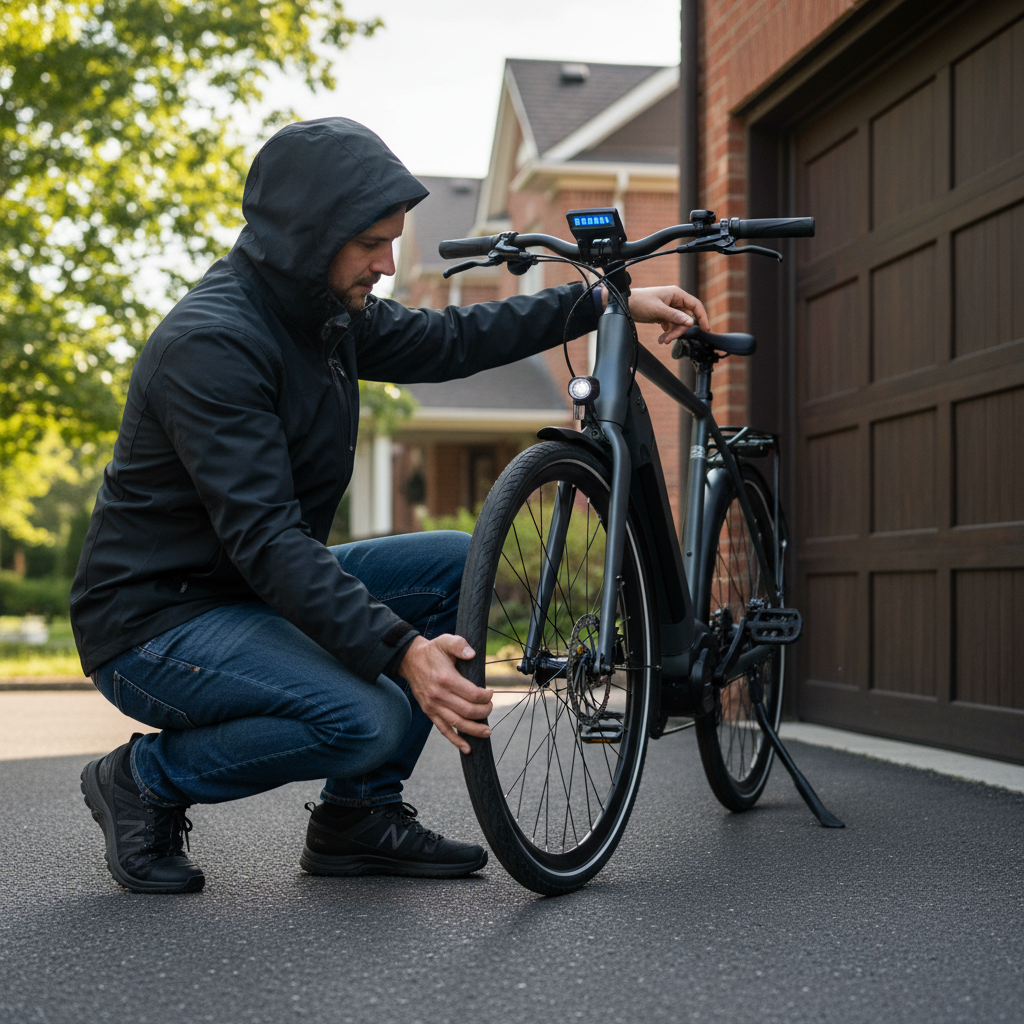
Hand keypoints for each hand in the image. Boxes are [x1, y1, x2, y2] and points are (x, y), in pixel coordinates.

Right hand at [399, 634, 492, 753]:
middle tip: (490, 708)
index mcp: (446, 679)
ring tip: (487, 732)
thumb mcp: (445, 641)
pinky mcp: (430, 713)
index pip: (471, 694)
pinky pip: (444, 730)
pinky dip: (456, 741)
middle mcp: (439, 695)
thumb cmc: (432, 651)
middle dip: (483, 712)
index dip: (485, 696)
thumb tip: (472, 654)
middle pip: (467, 711)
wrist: (410, 660)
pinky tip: (467, 748)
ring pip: (457, 724)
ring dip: (474, 730)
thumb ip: (459, 645)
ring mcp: (434, 706)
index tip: (490, 693)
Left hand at [626, 286, 709, 344]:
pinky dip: (668, 333)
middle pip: (686, 318)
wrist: (625, 305)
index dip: (702, 317)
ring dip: (672, 334)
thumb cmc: (640, 302)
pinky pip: (671, 326)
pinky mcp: (663, 316)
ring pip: (678, 324)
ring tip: (662, 341)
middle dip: (679, 330)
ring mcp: (669, 309)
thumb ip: (674, 316)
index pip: (695, 305)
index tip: (706, 329)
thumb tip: (690, 322)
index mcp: (676, 294)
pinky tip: (661, 339)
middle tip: (668, 339)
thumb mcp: (658, 310)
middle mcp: (675, 301)